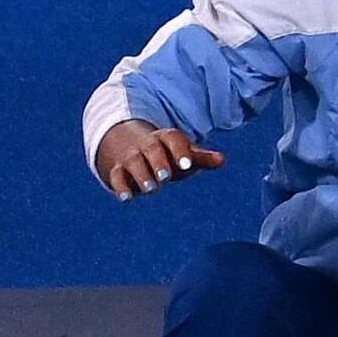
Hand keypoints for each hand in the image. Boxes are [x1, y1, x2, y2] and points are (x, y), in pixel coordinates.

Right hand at [93, 119, 219, 198]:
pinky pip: (116, 176)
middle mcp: (147, 144)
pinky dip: (120, 187)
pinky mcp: (117, 170)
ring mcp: (130, 156)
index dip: (180, 151)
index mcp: (166, 137)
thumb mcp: (183, 154)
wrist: (130, 147)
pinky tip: (127, 199)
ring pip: (133, 162)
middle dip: (159, 162)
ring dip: (141, 175)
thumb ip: (201, 158)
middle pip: (152, 149)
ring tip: (151, 189)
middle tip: (166, 178)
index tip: (187, 165)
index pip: (174, 139)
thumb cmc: (167, 154)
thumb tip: (221, 160)